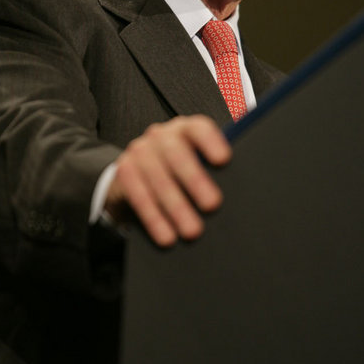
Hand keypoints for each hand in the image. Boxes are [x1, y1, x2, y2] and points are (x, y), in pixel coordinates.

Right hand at [105, 115, 230, 245]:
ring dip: (176, 206)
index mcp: (185, 129)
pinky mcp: (124, 170)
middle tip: (212, 205)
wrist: (137, 175)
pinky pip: (138, 195)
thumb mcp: (195, 164)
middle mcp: (161, 135)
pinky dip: (153, 217)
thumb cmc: (177, 172)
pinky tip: (167, 236)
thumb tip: (239, 189)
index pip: (198, 127)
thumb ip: (213, 170)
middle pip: (176, 153)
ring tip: (192, 231)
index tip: (224, 160)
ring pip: (157, 177)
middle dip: (195, 180)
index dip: (211, 141)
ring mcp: (140, 150)